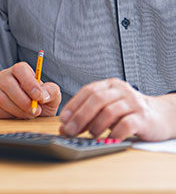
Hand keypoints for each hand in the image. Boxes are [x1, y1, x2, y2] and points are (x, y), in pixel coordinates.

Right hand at [0, 61, 60, 118]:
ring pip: (1, 99)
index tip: (39, 97)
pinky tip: (15, 117)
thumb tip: (42, 95)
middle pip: (8, 84)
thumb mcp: (51, 97)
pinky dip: (7, 116)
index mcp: (19, 71)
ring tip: (27, 115)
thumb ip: (51, 92)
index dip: (29, 83)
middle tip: (35, 111)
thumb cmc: (39, 103)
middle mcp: (3, 76)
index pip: (20, 69)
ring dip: (18, 111)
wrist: (28, 115)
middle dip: (24, 101)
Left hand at [59, 79, 175, 140]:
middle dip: (80, 116)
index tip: (63, 119)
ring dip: (96, 126)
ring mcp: (134, 103)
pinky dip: (113, 134)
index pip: (88, 91)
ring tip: (91, 135)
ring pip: (109, 111)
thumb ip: (89, 114)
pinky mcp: (144, 118)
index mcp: (110, 85)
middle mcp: (122, 90)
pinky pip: (125, 125)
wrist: (162, 115)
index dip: (73, 105)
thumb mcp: (109, 107)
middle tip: (70, 130)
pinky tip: (109, 139)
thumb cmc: (130, 112)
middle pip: (96, 100)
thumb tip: (65, 126)